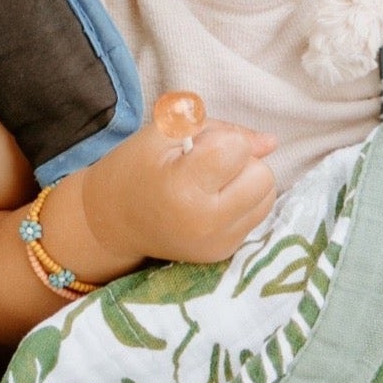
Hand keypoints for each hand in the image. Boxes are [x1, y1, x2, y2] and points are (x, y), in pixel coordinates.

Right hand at [79, 94, 278, 267]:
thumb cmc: (135, 168)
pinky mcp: (224, 254)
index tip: (195, 149)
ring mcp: (218, 243)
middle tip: (206, 167)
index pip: (238, 149)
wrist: (111, 222)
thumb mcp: (166, 133)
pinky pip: (257, 216)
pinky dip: (242, 204)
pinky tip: (212, 203)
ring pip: (267, 197)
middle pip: (263, 176)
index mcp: (186, 188)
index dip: (222, 140)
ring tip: (211, 184)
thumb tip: (271, 143)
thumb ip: (222, 129)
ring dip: (247, 183)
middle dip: (242, 163)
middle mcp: (207, 223)